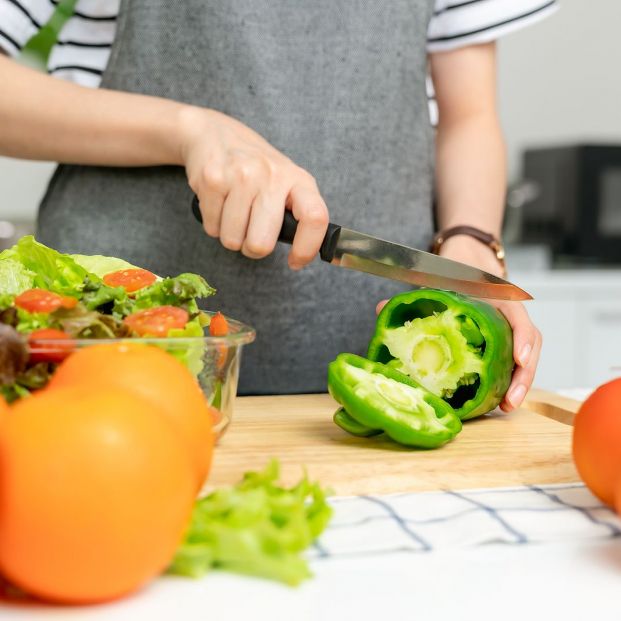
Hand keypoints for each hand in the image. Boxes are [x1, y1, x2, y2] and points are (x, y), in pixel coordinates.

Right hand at [179, 107, 328, 268]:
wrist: (214, 134)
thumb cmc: (255, 168)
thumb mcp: (285, 181)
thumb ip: (296, 212)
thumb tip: (302, 252)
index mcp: (298, 179)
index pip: (315, 218)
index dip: (306, 248)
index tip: (295, 262)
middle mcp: (272, 175)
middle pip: (262, 244)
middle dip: (253, 248)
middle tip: (251, 233)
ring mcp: (241, 176)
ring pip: (233, 240)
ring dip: (231, 236)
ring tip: (233, 213)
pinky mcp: (212, 179)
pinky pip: (212, 228)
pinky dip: (214, 224)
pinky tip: (219, 203)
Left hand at [375, 235, 541, 411]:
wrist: (469, 261)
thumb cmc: (454, 272)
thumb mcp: (437, 278)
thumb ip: (414, 293)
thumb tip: (380, 308)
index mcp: (497, 295)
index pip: (518, 315)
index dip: (522, 338)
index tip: (519, 359)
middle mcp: (510, 312)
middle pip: (529, 343)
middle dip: (523, 375)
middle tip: (509, 401)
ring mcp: (510, 326)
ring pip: (526, 355)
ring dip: (520, 382)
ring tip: (506, 407)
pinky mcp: (506, 340)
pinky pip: (514, 360)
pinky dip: (510, 379)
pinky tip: (499, 400)